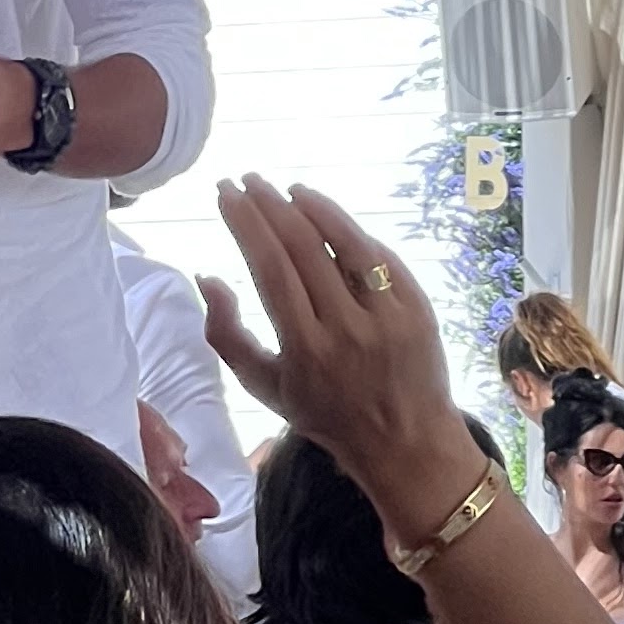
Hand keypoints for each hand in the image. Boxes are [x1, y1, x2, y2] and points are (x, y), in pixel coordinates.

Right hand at [199, 175, 482, 538]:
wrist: (406, 442)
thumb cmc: (326, 415)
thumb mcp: (264, 387)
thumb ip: (226, 335)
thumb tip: (207, 276)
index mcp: (305, 348)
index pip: (269, 266)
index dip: (245, 222)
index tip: (226, 194)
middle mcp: (346, 327)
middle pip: (302, 246)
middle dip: (269, 205)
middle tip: (247, 181)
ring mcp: (387, 315)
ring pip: (345, 242)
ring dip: (312, 207)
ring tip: (286, 190)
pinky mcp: (416, 306)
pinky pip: (378, 257)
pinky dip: (350, 233)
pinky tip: (327, 218)